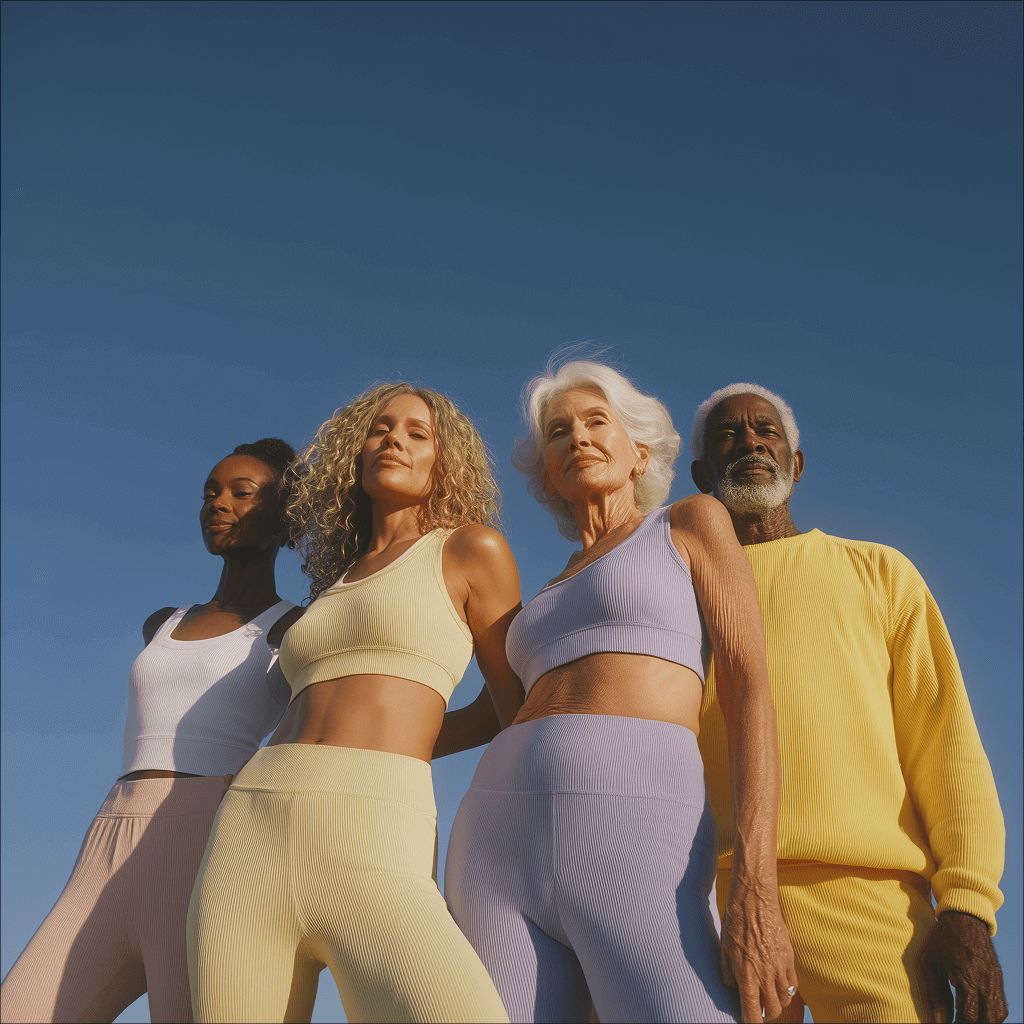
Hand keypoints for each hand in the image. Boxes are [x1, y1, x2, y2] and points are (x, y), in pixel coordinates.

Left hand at [720, 877, 797, 1023]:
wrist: (754, 900)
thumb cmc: (735, 921)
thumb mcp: (724, 947)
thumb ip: (727, 971)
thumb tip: (732, 987)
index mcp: (745, 974)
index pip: (751, 1010)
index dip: (751, 1022)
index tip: (750, 1023)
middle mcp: (764, 974)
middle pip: (773, 1010)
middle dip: (766, 1014)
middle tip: (760, 1009)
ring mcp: (779, 967)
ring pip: (784, 999)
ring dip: (777, 1002)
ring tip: (769, 996)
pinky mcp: (789, 958)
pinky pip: (792, 984)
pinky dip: (787, 989)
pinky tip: (779, 984)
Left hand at [920, 911, 1007, 1022]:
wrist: (964, 918)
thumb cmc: (942, 940)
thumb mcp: (931, 964)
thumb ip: (935, 994)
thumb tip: (936, 1021)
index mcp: (967, 978)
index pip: (968, 1016)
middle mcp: (985, 982)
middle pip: (987, 1019)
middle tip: (958, 1023)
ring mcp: (995, 981)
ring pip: (997, 1016)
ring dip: (984, 1022)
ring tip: (967, 1021)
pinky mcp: (998, 979)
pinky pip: (1001, 1006)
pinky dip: (993, 1016)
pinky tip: (979, 1016)